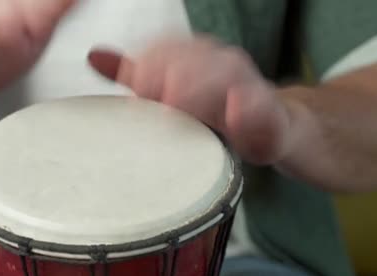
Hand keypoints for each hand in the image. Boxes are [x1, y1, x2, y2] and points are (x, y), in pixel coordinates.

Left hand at [88, 35, 294, 164]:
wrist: (282, 127)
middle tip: (145, 91)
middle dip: (168, 70)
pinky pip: (264, 110)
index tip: (133, 80)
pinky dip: (249, 111)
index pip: (170, 47)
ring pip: (227, 76)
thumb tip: (93, 56)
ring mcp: (250, 89)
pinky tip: (234, 112)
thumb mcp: (176, 92)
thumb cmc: (221, 110)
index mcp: (198, 60)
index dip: (150, 59)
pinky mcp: (273, 118)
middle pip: (196, 58)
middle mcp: (224, 67)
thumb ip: (138, 76)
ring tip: (174, 100)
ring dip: (199, 86)